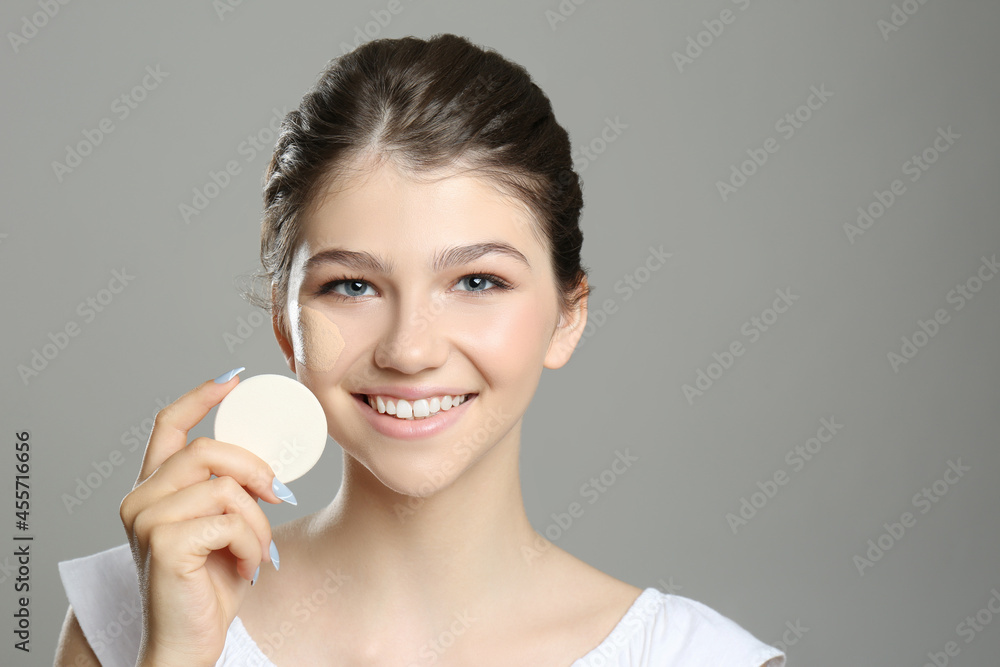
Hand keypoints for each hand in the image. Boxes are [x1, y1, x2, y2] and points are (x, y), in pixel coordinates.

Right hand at [119, 369, 292, 665]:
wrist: (189, 640)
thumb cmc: (210, 584)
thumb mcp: (222, 525)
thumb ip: (228, 490)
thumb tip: (267, 465)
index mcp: (153, 488)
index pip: (168, 424)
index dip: (201, 396)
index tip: (235, 380)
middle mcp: (140, 498)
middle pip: (209, 450)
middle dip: (255, 469)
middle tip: (278, 496)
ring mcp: (147, 519)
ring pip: (226, 487)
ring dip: (258, 521)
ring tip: (258, 551)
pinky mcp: (164, 543)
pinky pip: (229, 521)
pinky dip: (252, 543)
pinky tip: (246, 567)